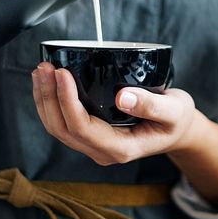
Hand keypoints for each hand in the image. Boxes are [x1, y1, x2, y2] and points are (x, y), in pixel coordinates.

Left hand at [31, 62, 200, 165]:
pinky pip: (62, 123)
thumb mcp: (174, 110)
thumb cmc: (176, 120)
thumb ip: (151, 105)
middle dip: (49, 97)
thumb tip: (122, 97)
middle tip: (44, 67)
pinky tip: (48, 83)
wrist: (177, 131)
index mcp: (120, 148)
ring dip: (45, 99)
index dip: (67, 100)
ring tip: (40, 71)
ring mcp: (94, 146)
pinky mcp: (90, 135)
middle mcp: (102, 151)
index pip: (81, 127)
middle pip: (62, 128)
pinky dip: (51, 102)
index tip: (62, 73)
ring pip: (57, 127)